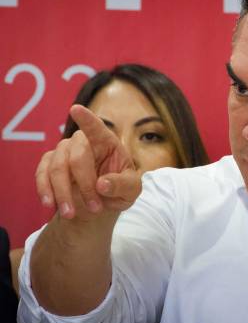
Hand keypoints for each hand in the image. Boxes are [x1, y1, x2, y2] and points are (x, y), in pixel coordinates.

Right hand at [35, 105, 140, 219]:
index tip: (76, 109)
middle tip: (95, 208)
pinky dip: (45, 190)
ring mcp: (64, 151)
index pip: (97, 128)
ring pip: (57, 167)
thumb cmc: (119, 190)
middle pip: (77, 157)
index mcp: (107, 143)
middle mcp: (83, 143)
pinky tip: (51, 205)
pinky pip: (41, 174)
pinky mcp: (48, 164)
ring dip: (63, 193)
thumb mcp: (131, 191)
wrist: (98, 204)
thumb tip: (102, 184)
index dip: (87, 119)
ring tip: (72, 213)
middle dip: (84, 185)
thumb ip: (123, 185)